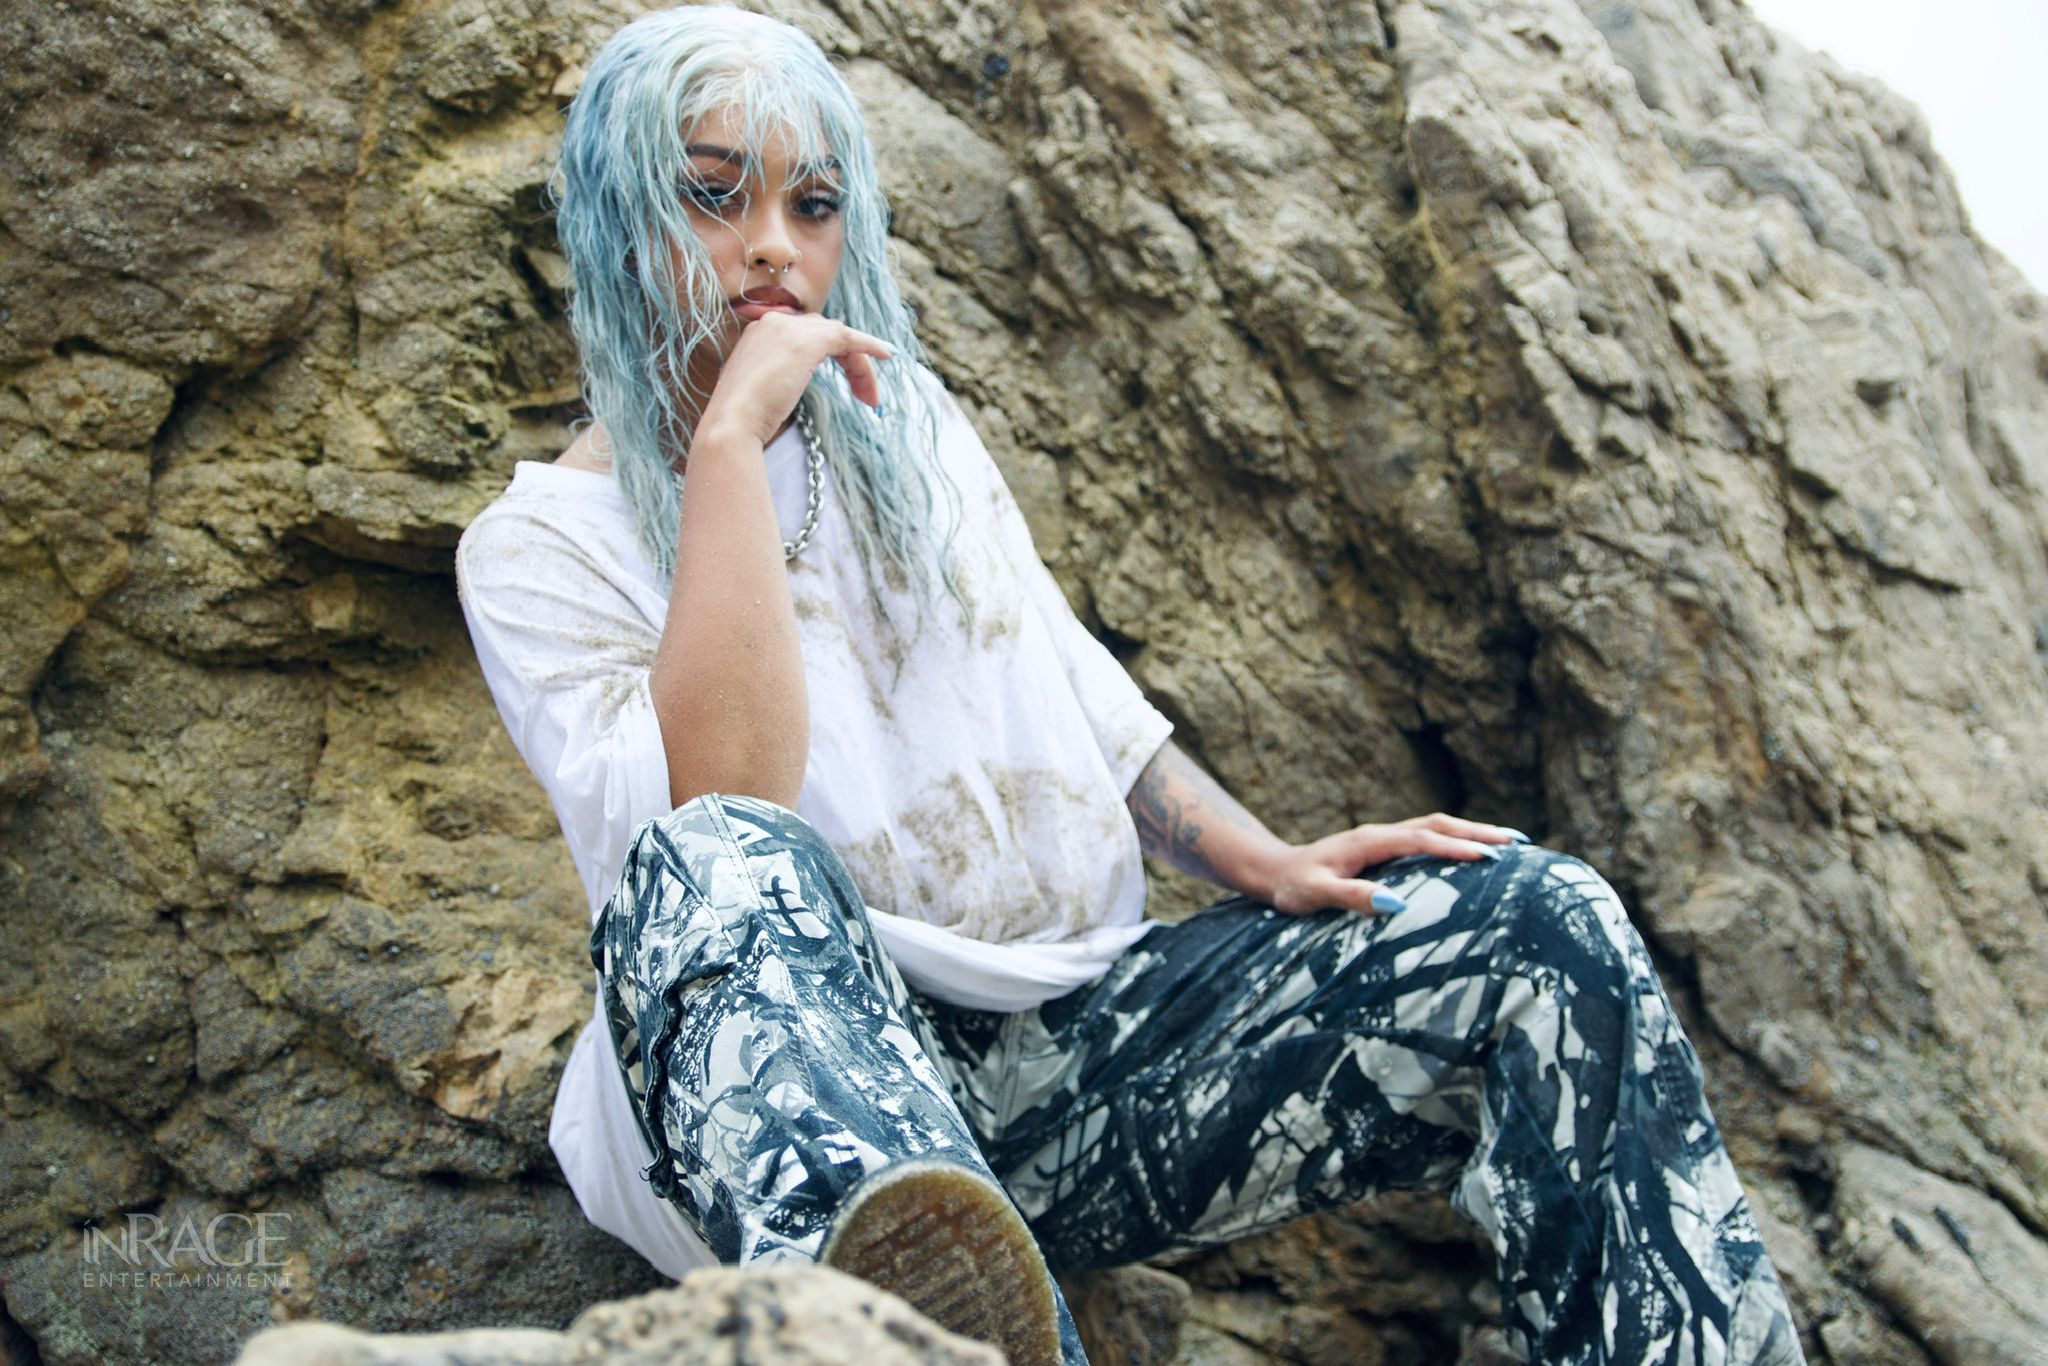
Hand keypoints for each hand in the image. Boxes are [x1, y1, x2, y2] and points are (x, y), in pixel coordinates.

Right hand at [694, 311, 893, 451]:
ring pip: (839, 335)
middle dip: (849, 361)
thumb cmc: (742, 419)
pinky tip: (887, 357)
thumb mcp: (760, 390)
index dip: (832, 354)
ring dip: (859, 365)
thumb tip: (787, 387)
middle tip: (863, 395)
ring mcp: (788, 329)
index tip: (846, 381)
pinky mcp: (806, 342)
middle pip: (825, 331)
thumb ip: (776, 378)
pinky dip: (869, 345)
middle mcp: (772, 322)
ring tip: (870, 398)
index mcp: (759, 332)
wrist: (732, 423)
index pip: (805, 332)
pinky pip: (847, 337)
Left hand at [1262, 813, 1527, 916]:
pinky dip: (1455, 841)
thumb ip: (1353, 897)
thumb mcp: (1317, 895)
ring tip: (1510, 844)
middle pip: (1438, 825)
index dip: (1456, 848)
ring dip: (1471, 833)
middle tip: (1519, 844)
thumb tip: (1397, 903)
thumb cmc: (1292, 887)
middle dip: (1478, 832)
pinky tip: (1473, 854)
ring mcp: (1384, 839)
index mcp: (1370, 841)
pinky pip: (1428, 839)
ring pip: (1436, 828)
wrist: (1273, 872)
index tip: (1491, 857)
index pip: (1422, 840)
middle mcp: (1381, 834)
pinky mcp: (1384, 849)